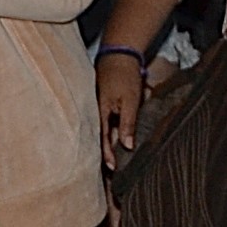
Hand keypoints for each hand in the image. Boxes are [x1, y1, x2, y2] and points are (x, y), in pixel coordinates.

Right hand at [97, 50, 147, 166]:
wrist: (120, 54)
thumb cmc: (125, 75)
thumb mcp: (130, 100)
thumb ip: (128, 123)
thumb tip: (127, 146)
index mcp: (100, 112)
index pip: (102, 139)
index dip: (107, 155)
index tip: (113, 168)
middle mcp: (96, 112)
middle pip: (100, 138)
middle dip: (104, 153)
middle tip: (109, 172)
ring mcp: (99, 107)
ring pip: (104, 130)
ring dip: (108, 144)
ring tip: (112, 161)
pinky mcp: (104, 103)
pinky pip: (108, 121)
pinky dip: (112, 131)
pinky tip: (117, 139)